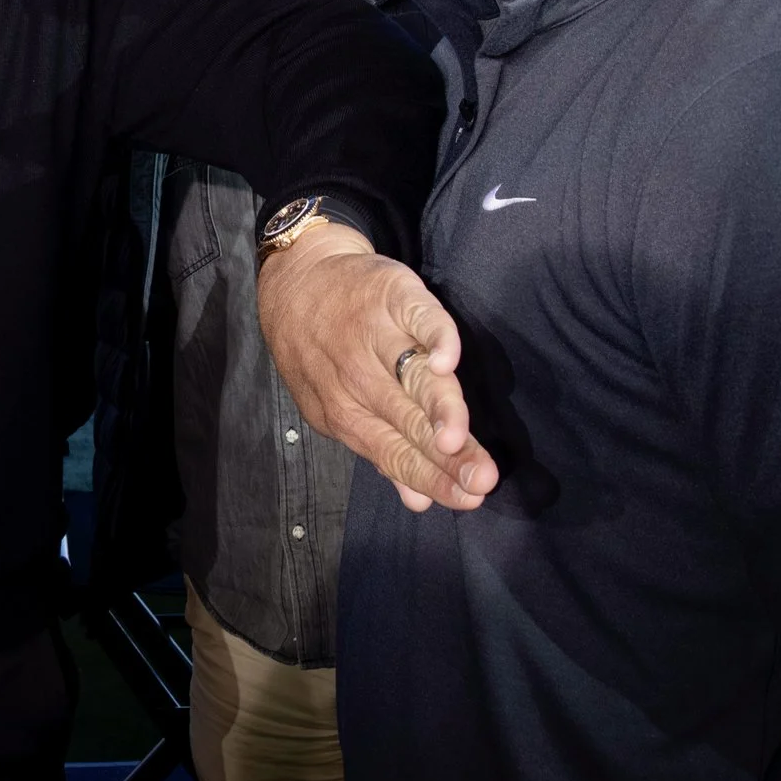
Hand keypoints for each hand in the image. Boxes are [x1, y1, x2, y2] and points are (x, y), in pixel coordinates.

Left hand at [257, 222, 497, 511]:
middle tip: (482, 479)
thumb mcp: (337, 405)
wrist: (297, 279)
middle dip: (445, 454)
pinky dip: (433, 337)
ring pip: (412, 374)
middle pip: (408, 419)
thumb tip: (420, 501)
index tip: (469, 498)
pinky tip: (446, 360)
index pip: (394, 451)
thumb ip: (382, 450)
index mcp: (347, 411)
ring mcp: (374, 334)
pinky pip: (418, 316)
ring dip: (437, 407)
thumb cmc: (324, 352)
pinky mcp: (391, 294)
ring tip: (459, 437)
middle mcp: (358, 377)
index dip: (430, 476)